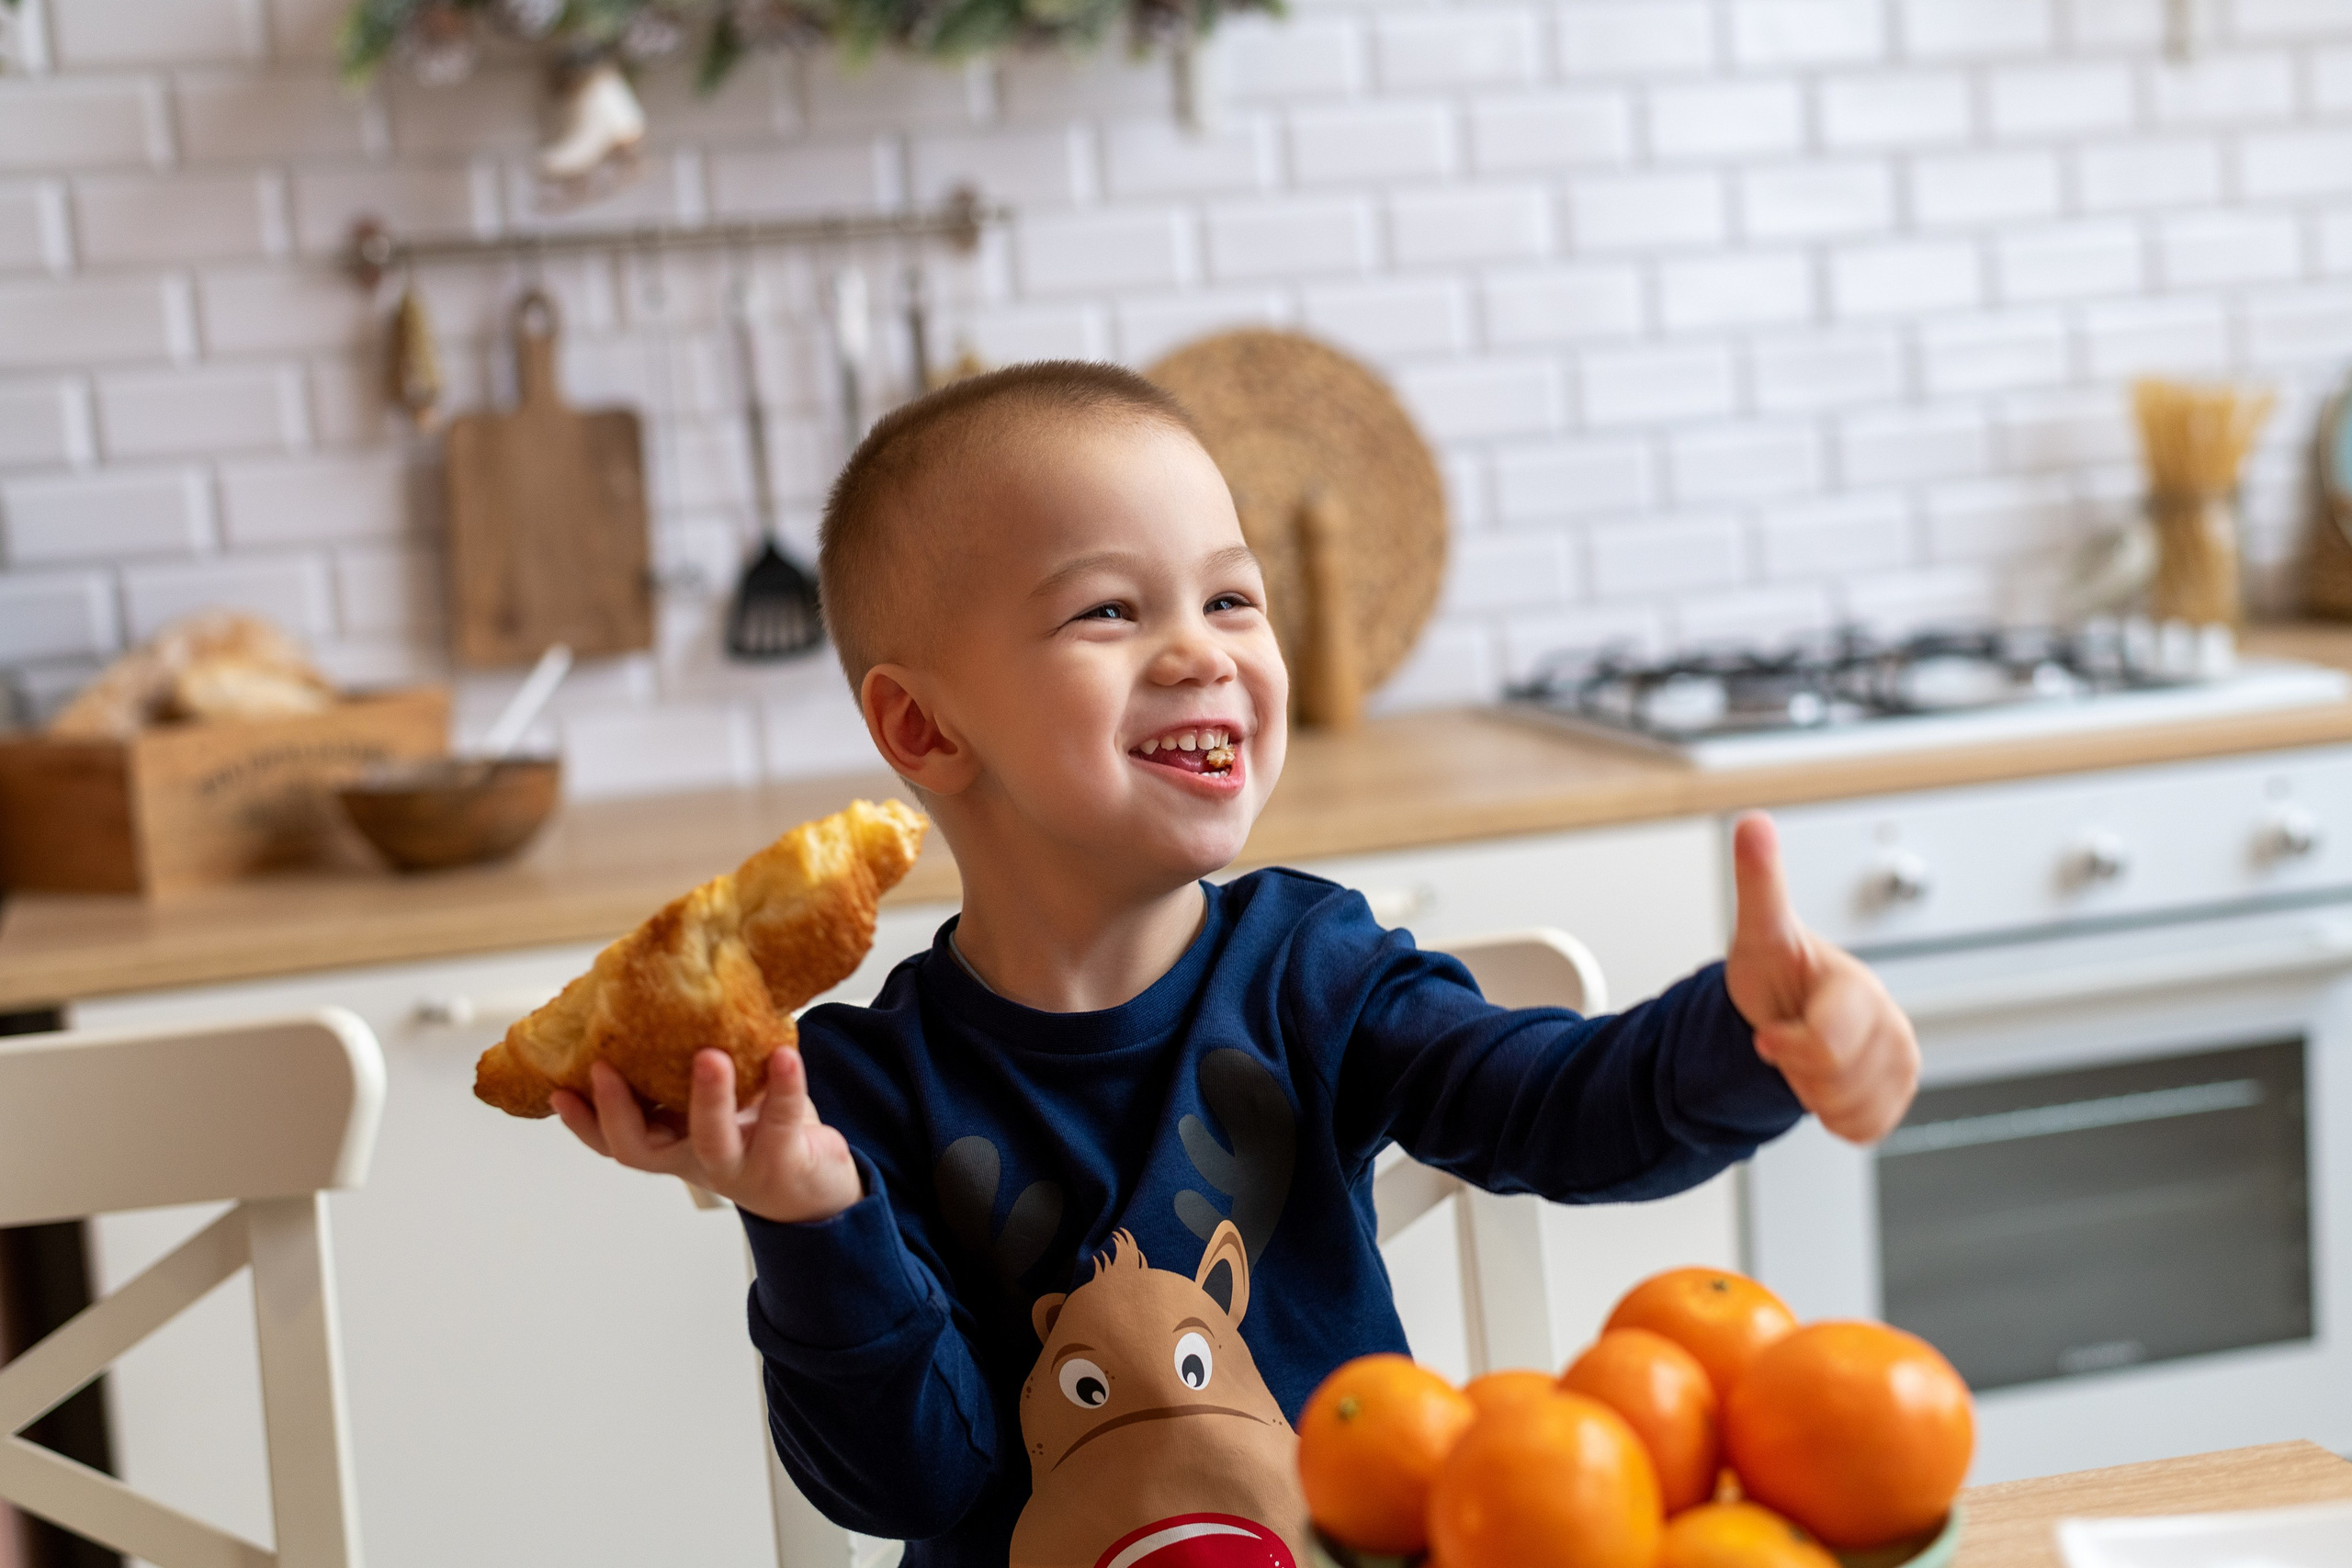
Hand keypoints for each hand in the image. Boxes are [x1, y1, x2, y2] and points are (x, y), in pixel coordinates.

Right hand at [551, 1048, 863, 1223]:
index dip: (583, 1122)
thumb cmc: (759, 1132)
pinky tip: (785, 1056)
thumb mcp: (716, 1102)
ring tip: (710, 1056)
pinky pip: (780, 1122)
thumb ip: (689, 1067)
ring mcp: (737, 1165)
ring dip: (707, 1098)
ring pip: (710, 1139)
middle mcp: (695, 1160)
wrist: (816, 1185)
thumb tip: (670, 991)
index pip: (614, 1140)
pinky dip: (784, 1088)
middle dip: (618, 1109)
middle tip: (606, 1067)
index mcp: (671, 1143)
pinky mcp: (783, 1162)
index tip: (557, 1090)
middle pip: (640, 1148)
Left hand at [1723, 812, 1920, 1143]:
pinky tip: (1825, 1080)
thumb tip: (1753, 821)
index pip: (1827, 1043)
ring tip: (1806, 1056)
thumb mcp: (1759, 930)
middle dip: (1798, 1069)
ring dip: (1814, 1093)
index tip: (1766, 1035)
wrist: (1785, 1008)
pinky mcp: (1898, 1093)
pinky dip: (1834, 1116)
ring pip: (1850, 1109)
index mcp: (1860, 988)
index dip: (1786, 1046)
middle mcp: (1892, 1022)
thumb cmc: (1774, 970)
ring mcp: (1900, 1060)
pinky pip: (1863, 1131)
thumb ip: (1760, 881)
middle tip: (1788, 1039)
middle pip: (1836, 1082)